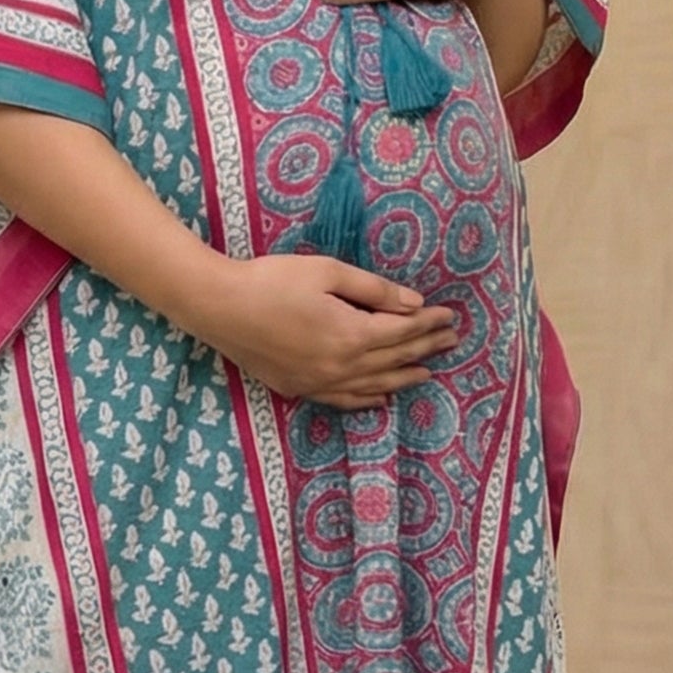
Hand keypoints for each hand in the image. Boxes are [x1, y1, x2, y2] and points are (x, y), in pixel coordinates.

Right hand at [187, 252, 458, 407]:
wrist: (220, 308)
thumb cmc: (272, 281)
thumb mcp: (326, 272)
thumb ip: (373, 290)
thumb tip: (413, 303)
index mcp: (351, 334)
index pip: (402, 331)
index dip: (429, 324)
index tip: (450, 317)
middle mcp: (341, 366)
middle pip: (394, 359)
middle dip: (426, 348)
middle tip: (451, 341)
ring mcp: (320, 382)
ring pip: (374, 385)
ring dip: (404, 377)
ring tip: (428, 373)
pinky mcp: (300, 388)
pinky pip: (345, 400)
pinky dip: (369, 399)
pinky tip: (382, 397)